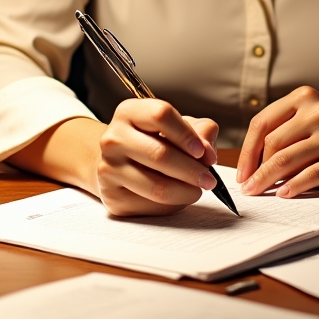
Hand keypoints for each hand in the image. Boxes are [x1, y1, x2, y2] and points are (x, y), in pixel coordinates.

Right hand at [96, 99, 219, 216]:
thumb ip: (200, 131)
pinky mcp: (112, 197)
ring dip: (186, 191)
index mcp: (129, 112)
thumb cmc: (153, 140)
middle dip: (192, 170)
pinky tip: (178, 197)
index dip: (186, 134)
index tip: (202, 151)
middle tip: (209, 179)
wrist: (118, 162)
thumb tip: (208, 152)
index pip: (161, 115)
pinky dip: (173, 205)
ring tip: (198, 189)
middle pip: (159, 155)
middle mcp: (114, 139)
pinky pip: (151, 206)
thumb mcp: (177, 126)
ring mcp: (109, 169)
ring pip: (157, 186)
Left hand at [235, 86, 318, 197]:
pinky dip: (292, 187)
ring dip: (267, 180)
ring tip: (258, 193)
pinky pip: (309, 175)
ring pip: (286, 160)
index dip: (246, 149)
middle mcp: (316, 112)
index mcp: (303, 97)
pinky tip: (284, 194)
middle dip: (255, 168)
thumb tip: (250, 162)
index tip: (241, 171)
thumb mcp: (312, 116)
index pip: (262, 122)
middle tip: (247, 187)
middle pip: (272, 143)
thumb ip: (285, 129)